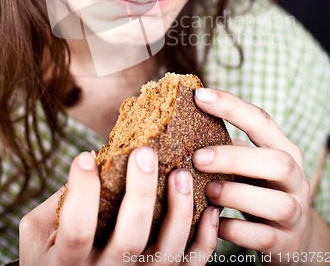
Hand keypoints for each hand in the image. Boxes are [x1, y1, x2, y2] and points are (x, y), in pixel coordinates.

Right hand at [19, 147, 219, 264]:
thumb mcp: (40, 231)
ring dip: (179, 211)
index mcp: (68, 262)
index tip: (85, 156)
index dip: (82, 192)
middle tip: (144, 153)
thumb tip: (96, 159)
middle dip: (140, 193)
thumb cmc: (52, 251)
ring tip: (181, 174)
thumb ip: (60, 201)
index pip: (77, 230)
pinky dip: (205, 239)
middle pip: (129, 239)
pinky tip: (211, 209)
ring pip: (165, 252)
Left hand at [193, 87, 312, 264]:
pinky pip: (264, 238)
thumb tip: (179, 127)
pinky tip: (215, 224)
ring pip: (276, 202)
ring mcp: (295, 212)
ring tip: (208, 192)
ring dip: (237, 195)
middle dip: (235, 158)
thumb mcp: (250, 165)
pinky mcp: (287, 243)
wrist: (293, 237)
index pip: (262, 121)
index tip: (199, 96)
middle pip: (277, 161)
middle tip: (198, 158)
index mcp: (283, 149)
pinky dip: (237, 231)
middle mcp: (295, 178)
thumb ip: (228, 148)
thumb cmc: (259, 189)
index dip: (231, 106)